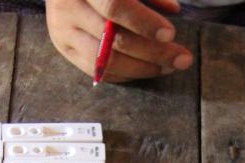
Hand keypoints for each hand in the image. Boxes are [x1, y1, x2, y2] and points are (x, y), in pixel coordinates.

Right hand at [46, 0, 193, 82]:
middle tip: (182, 58)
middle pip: (113, 41)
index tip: (170, 34)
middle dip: (153, 53)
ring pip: (107, 62)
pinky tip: (147, 69)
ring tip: (168, 66)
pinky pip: (99, 71)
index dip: (144, 22)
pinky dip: (126, 74)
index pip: (115, 7)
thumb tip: (172, 10)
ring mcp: (62, 33)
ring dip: (143, 69)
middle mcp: (67, 10)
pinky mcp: (65, 49)